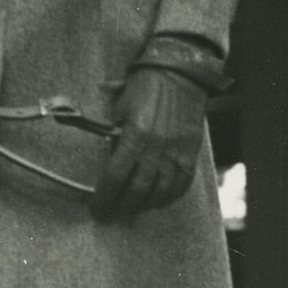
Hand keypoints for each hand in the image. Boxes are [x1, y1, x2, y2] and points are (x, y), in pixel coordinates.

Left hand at [90, 66, 206, 220]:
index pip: (115, 176)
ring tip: (130, 210)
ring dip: (142, 206)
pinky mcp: (191, 154)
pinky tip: (156, 202)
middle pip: (137, 191)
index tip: (96, 208)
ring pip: (159, 193)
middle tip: (110, 213)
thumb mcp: (120, 108)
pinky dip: (167, 199)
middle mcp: (157, 149)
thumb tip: (109, 160)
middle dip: (120, 207)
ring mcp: (177, 154)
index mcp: (136, 135)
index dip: (104, 197)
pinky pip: (181, 186)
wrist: (180, 74)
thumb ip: (114, 136)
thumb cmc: (145, 87)